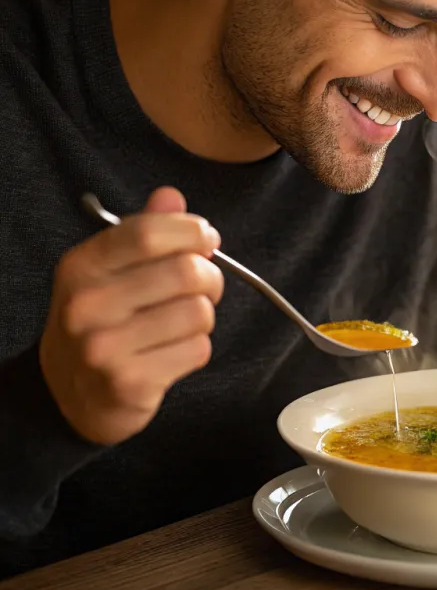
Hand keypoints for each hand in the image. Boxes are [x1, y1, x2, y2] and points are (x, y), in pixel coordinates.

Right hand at [39, 187, 223, 444]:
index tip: (206, 240)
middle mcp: (86, 305)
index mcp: (82, 266)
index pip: (150, 232)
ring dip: (204, 316)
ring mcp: (103, 348)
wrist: (74, 394)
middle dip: (210, 277)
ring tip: (184, 322)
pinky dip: (197, 349)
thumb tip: (171, 195)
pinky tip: (173, 353)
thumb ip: (143, 230)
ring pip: (199, 312)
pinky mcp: (128, 384)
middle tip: (205, 287)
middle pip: (186, 272)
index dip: (192, 231)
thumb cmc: (104, 320)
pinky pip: (198, 350)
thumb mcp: (110, 270)